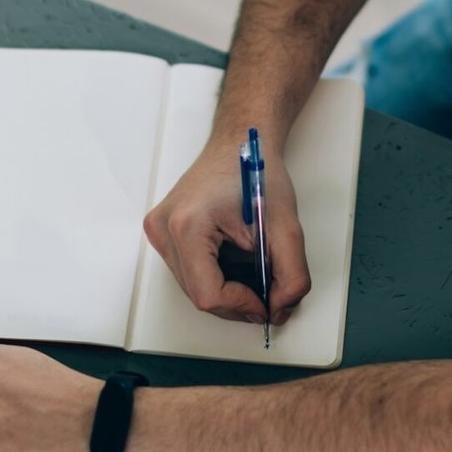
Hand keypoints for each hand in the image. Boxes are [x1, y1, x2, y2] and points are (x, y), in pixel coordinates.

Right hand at [142, 138, 310, 324]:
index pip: (208, 294)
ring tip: (251, 269)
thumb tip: (280, 308)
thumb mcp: (286, 227)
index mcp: (187, 224)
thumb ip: (292, 275)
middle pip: (199, 295)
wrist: (239, 143)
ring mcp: (159, 231)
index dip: (242, 306)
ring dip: (226, 290)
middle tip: (267, 291)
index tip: (266, 303)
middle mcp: (164, 229)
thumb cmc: (256, 171)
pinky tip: (234, 261)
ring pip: (193, 288)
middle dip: (237, 301)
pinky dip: (216, 277)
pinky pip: (188, 272)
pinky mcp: (163, 232)